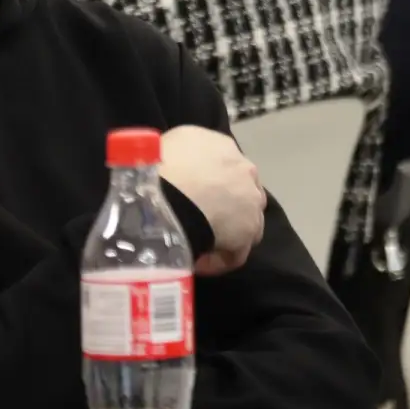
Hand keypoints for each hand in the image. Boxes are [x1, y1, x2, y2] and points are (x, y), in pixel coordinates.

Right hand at [160, 126, 264, 274]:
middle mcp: (244, 169)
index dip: (208, 184)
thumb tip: (176, 167)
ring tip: (198, 245)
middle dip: (222, 206)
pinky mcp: (249, 230)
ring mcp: (252, 201)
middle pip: (239, 191)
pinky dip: (218, 259)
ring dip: (223, 233)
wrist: (168, 196)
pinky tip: (198, 263)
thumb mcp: (165, 146)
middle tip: (196, 220)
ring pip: (244, 221)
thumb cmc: (157, 168)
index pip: (223, 165)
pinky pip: (236, 251)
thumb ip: (179, 153)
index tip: (189, 199)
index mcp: (222, 146)